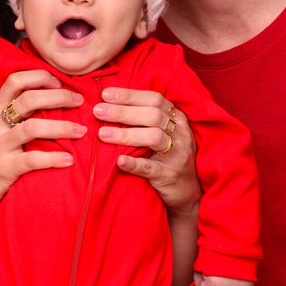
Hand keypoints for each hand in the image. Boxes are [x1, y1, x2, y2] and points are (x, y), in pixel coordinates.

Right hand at [0, 69, 85, 268]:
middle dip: (59, 97)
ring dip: (62, 127)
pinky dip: (54, 158)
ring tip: (81, 131)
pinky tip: (69, 160)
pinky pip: (33, 160)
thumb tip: (50, 98)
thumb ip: (15, 114)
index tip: (59, 82)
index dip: (39, 76)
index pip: (15, 80)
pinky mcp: (4, 169)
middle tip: (79, 101)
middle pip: (29, 100)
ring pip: (33, 128)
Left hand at [93, 88, 201, 216]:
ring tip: (102, 134)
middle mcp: (180, 133)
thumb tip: (109, 102)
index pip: (154, 99)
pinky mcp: (169, 175)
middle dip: (123, 112)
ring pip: (154, 138)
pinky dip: (134, 163)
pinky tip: (119, 161)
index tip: (105, 94)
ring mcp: (177, 154)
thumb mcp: (163, 133)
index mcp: (177, 118)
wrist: (187, 191)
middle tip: (98, 111)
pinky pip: (151, 168)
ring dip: (126, 134)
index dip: (130, 95)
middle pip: (153, 115)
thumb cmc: (167, 156)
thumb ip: (144, 118)